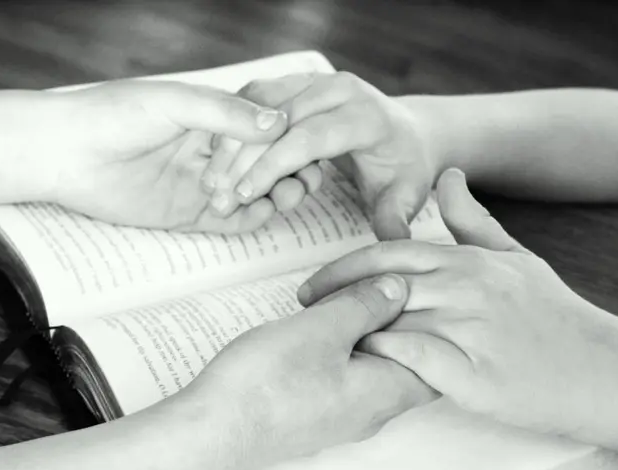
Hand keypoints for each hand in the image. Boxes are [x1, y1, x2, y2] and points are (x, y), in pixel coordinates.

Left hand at [45, 79, 288, 232]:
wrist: (65, 153)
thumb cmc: (113, 114)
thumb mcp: (175, 103)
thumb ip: (225, 114)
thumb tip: (278, 123)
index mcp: (211, 117)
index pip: (264, 130)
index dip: (289, 140)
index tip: (308, 146)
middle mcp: (212, 151)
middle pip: (266, 164)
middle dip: (290, 171)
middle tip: (307, 177)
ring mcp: (202, 184)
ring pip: (254, 194)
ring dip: (276, 195)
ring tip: (289, 195)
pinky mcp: (187, 214)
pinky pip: (230, 222)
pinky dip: (252, 219)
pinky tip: (264, 212)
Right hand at [180, 273, 437, 464]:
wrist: (213, 431)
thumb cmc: (268, 382)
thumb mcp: (323, 328)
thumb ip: (367, 305)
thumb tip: (399, 289)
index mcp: (386, 392)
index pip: (438, 360)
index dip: (433, 320)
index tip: (416, 286)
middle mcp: (373, 413)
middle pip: (407, 363)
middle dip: (399, 323)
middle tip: (380, 287)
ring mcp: (343, 419)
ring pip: (375, 371)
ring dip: (367, 335)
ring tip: (346, 301)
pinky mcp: (315, 417)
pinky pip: (348, 381)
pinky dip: (345, 351)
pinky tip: (321, 328)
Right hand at [201, 72, 434, 239]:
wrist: (406, 132)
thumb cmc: (403, 167)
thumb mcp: (406, 195)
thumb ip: (395, 218)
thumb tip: (393, 240)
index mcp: (365, 115)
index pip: (308, 138)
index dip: (271, 166)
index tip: (244, 195)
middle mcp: (339, 90)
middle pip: (276, 120)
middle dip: (241, 158)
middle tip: (216, 195)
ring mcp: (316, 81)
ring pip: (259, 104)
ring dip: (230, 142)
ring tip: (211, 181)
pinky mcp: (298, 82)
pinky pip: (255, 99)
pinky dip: (233, 127)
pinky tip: (217, 160)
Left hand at [296, 169, 617, 437]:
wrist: (604, 370)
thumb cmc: (555, 316)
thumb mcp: (516, 258)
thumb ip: (474, 220)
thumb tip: (447, 176)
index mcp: (467, 260)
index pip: (386, 255)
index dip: (340, 270)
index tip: (312, 286)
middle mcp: (465, 288)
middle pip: (376, 285)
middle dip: (330, 298)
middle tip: (300, 313)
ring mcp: (470, 329)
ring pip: (388, 321)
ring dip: (348, 333)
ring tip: (316, 347)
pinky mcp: (474, 374)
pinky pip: (411, 361)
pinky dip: (380, 362)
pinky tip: (359, 371)